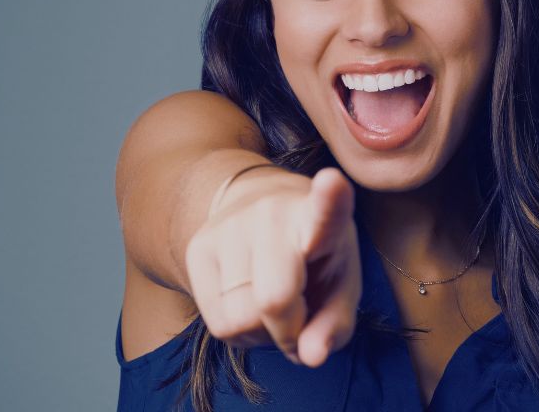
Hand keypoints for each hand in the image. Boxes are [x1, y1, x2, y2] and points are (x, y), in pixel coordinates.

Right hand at [184, 166, 360, 366]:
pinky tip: (249, 305)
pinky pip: (218, 325)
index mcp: (320, 216)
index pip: (325, 209)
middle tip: (300, 314)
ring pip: (241, 319)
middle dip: (290, 330)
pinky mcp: (198, 246)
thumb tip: (311, 356)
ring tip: (272, 303)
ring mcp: (230, 225)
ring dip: (262, 331)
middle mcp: (272, 212)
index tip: (333, 182)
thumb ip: (335, 326)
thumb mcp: (340, 289)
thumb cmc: (315, 259)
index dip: (330, 199)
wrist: (260, 214)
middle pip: (274, 300)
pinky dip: (239, 333)